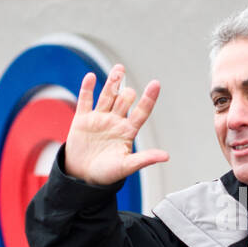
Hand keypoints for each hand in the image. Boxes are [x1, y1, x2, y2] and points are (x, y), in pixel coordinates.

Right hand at [63, 63, 168, 185]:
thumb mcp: (126, 167)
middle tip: (128, 90)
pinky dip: (87, 88)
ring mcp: (99, 118)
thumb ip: (144, 159)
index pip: (142, 111)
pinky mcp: (82, 120)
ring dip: (113, 82)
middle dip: (126, 92)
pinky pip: (85, 100)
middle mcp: (115, 121)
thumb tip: (166, 156)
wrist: (82, 177)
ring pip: (107, 95)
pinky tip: (91, 77)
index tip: (155, 84)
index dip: (149, 98)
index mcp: (127, 131)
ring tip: (119, 69)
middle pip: (124, 100)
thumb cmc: (106, 174)